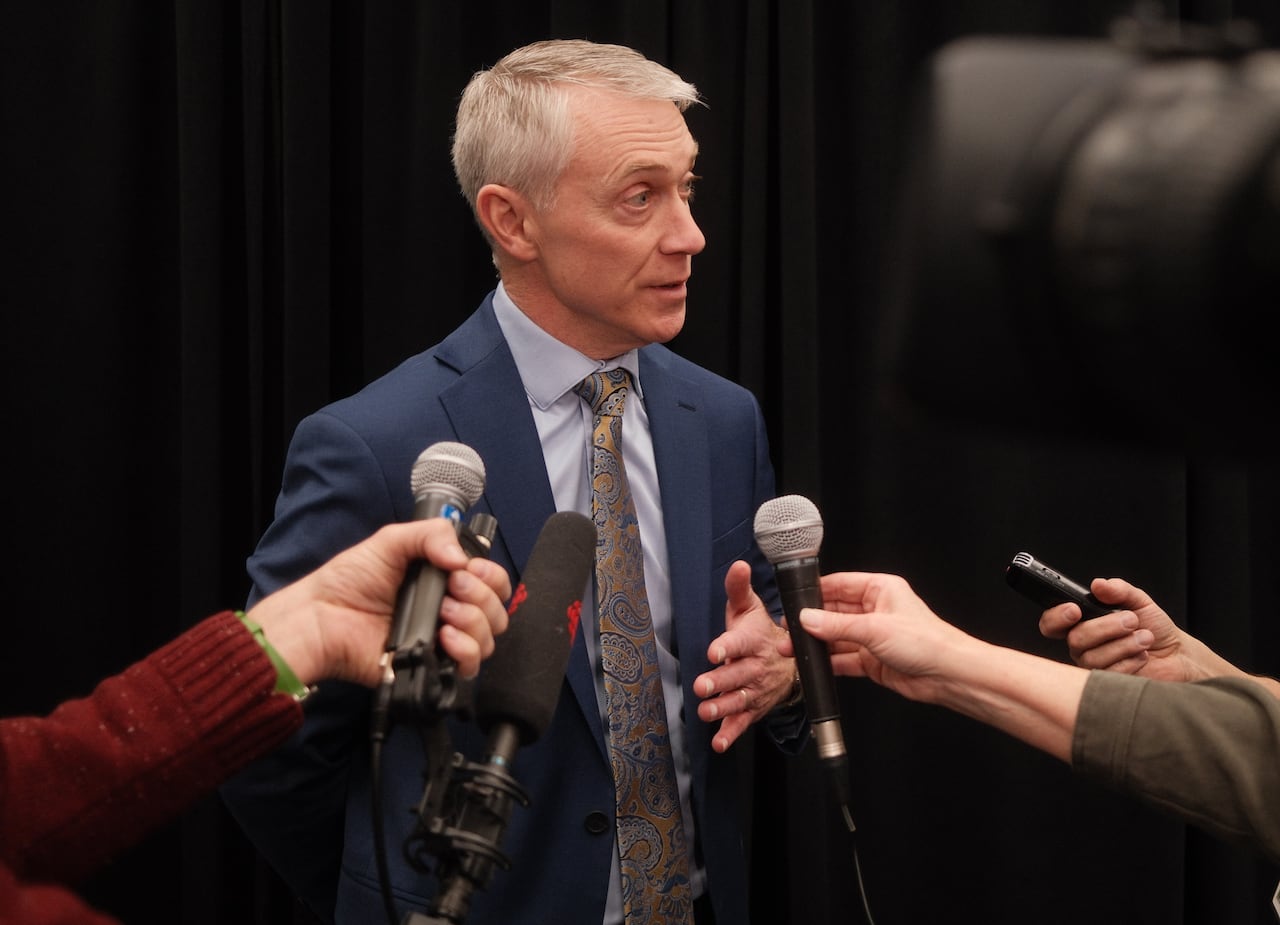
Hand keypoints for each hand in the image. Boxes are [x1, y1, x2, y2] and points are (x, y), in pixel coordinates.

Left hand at [246, 519, 511, 687]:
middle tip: (453, 589)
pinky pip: (469, 667)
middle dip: (482, 597)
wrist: (323, 617)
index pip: (492, 583)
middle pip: (497, 612)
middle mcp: (450, 612)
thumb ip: (432, 535)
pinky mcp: (433, 668)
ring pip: (489, 639)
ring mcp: (443, 642)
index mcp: (445, 582)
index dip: (491, 577)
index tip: (470, 570)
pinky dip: (466, 650)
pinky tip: (444, 638)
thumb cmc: (351, 579)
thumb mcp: (391, 540)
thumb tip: (463, 559)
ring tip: (443, 614)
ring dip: (474, 621)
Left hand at [694, 560, 798, 752]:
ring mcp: (756, 689)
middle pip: (737, 674)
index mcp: (753, 640)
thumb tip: (738, 564)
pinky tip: (719, 742)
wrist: (792, 660)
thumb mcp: (749, 607)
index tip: (714, 650)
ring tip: (706, 711)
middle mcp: (756, 666)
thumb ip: (738, 588)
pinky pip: (743, 722)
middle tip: (702, 686)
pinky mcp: (755, 708)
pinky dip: (731, 733)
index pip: (740, 642)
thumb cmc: (761, 630)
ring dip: (722, 707)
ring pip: (739, 699)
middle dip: (720, 681)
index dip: (727, 646)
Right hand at [795, 570, 1086, 761]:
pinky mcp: (873, 660)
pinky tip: (813, 666)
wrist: (949, 676)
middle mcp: (875, 610)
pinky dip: (829, 663)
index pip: (839, 585)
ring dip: (817, 644)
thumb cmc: (926, 642)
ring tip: (794, 650)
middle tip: (788, 631)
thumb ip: (836, 625)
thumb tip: (807, 619)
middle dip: (811, 623)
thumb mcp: (874, 628)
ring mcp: (874, 636)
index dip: (814, 593)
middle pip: (834, 612)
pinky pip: (844, 659)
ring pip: (837, 637)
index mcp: (880, 589)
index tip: (792, 602)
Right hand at [1038, 577, 1180, 678]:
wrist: (1178, 654)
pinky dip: (1131, 661)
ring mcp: (1094, 666)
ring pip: (1092, 657)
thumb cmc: (1155, 628)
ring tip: (1145, 637)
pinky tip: (1143, 655)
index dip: (1056, 617)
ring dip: (1124, 644)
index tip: (1075, 610)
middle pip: (1075, 638)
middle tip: (1131, 620)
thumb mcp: (1139, 602)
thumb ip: (1119, 590)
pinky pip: (1109, 673)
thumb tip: (1099, 584)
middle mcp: (1083, 646)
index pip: (1052, 623)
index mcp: (1083, 623)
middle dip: (1105, 627)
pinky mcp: (1108, 683)